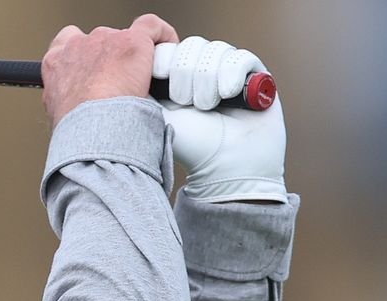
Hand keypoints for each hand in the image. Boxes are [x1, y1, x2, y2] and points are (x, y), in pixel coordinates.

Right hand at [42, 14, 179, 127]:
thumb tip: (82, 113)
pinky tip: (166, 53)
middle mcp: (78, 45)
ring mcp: (106, 40)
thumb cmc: (76, 129)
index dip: (86, 54)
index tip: (97, 69)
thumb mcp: (59, 114)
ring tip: (142, 81)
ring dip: (133, 56)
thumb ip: (69, 101)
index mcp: (56, 62)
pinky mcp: (132, 41)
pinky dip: (161, 36)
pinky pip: (150, 26)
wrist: (91, 128)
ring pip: (125, 38)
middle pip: (100, 42)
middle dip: (113, 59)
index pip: (69, 44)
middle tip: (123, 83)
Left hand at [153, 37, 287, 202]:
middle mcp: (203, 72)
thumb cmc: (191, 147)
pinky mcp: (255, 76)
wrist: (227, 167)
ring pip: (215, 51)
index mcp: (177, 79)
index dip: (166, 60)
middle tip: (187, 104)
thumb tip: (131, 67)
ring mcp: (229, 72)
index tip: (163, 80)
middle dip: (186, 75)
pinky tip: (228, 95)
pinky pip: (240, 58)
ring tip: (208, 107)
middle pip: (191, 46)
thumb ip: (143, 90)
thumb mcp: (157, 117)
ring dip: (208, 80)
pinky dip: (231, 75)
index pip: (169, 48)